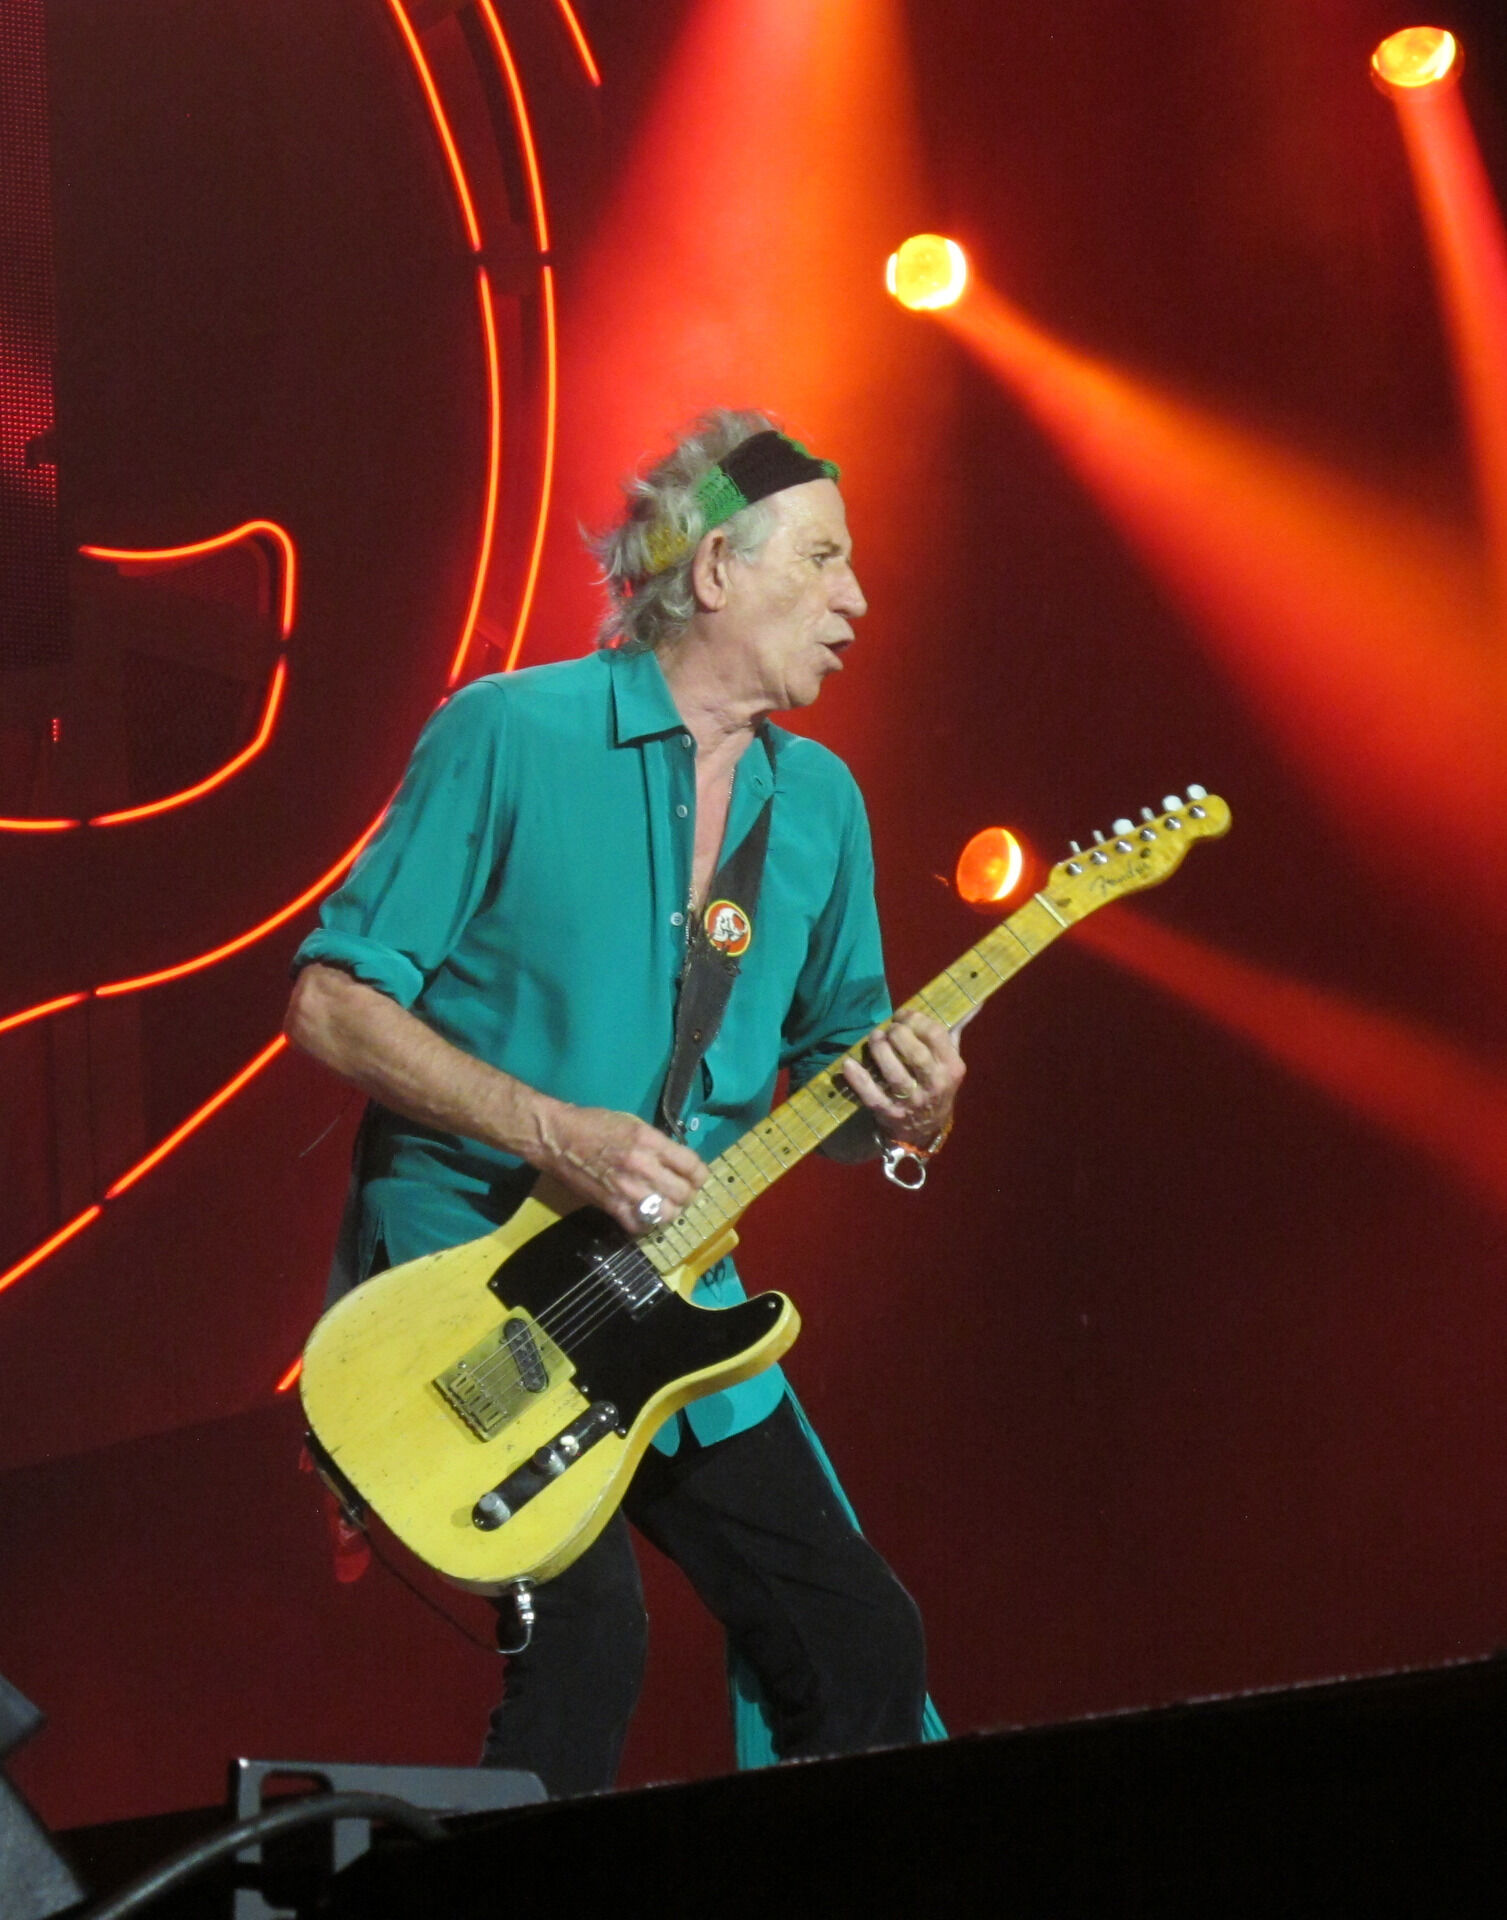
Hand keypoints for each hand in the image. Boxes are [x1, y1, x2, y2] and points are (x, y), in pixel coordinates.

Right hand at [538, 1104, 706, 1236]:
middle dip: (688, 1195)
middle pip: (683, 1193)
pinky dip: (646, 1224)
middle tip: (682, 1193)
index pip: (691, 1166)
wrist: (557, 1138)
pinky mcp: (611, 1206)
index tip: (696, 1177)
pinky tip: (645, 1215)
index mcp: (649, 1141)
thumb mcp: (632, 1123)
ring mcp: (626, 1189)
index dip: (700, 1174)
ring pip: (666, 1214)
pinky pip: (639, 1226)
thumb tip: (677, 1161)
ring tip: (666, 1205)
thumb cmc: (594, 1124)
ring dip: (671, 1211)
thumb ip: (657, 1143)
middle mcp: (642, 1166)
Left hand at [840, 1008, 964, 1146]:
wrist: (925, 1127)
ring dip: (879, 1050)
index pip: (935, 1035)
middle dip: (898, 1034)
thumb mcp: (950, 1059)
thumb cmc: (936, 1082)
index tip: (902, 1015)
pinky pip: (871, 1096)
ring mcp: (911, 1102)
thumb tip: (974, 1000)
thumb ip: (956, 1029)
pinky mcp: (888, 1113)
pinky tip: (848, 1064)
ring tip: (874, 1038)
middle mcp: (934, 1085)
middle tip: (889, 1029)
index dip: (915, 1019)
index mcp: (951, 1068)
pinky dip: (858, 1079)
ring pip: (893, 1073)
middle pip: (916, 1054)